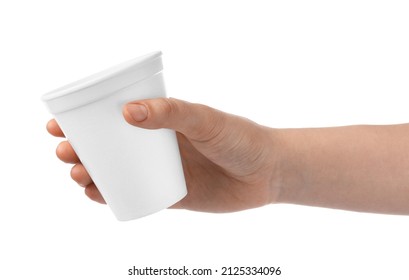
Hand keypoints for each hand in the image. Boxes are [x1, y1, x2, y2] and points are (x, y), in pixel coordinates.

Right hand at [47, 98, 280, 212]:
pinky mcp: (171, 195)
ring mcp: (161, 171)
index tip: (60, 122)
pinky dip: (112, 196)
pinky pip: (135, 195)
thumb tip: (127, 112)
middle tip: (65, 152)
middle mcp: (156, 146)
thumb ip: (172, 112)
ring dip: (90, 174)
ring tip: (79, 175)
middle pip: (108, 147)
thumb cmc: (240, 138)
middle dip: (80, 149)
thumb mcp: (206, 119)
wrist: (266, 172)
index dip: (84, 119)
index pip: (114, 117)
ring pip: (116, 172)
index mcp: (160, 122)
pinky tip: (96, 196)